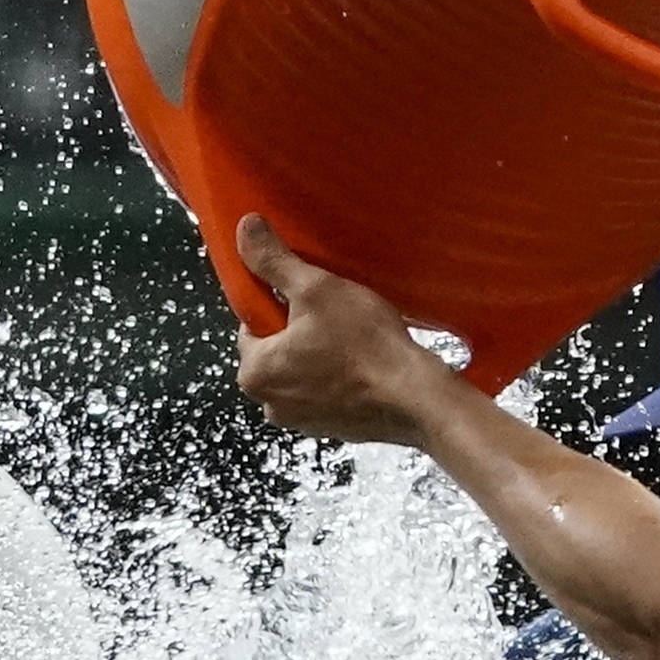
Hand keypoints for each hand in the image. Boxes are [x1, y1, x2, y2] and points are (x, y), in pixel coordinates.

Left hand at [230, 217, 474, 448]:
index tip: (304, 294)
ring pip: (303, 370)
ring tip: (351, 336)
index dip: (278, 302)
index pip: (251, 325)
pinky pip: (327, 391)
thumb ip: (274, 261)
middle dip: (300, 329)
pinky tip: (362, 360)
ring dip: (320, 352)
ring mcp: (302, 420)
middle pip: (276, 349)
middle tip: (333, 312)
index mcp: (254, 373)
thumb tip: (246, 232)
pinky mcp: (332, 427)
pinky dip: (339, 375)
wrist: (412, 396)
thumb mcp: (315, 288)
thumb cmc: (365, 347)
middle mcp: (271, 404)